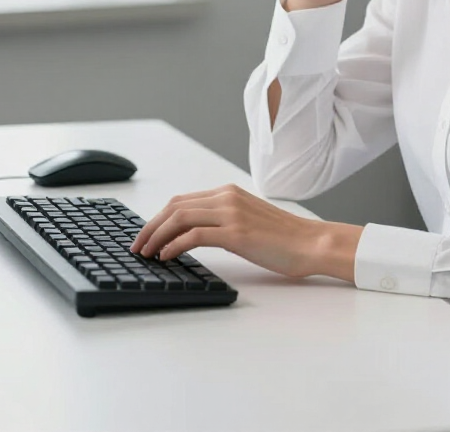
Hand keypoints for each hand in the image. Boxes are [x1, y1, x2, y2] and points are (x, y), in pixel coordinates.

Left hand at [130, 183, 361, 281]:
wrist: (311, 243)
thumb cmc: (284, 238)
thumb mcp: (249, 221)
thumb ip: (224, 220)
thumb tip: (195, 235)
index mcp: (229, 193)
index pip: (182, 200)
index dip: (158, 217)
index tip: (146, 235)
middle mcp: (227, 197)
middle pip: (175, 206)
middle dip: (150, 226)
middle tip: (137, 246)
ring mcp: (231, 213)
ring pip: (180, 218)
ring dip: (157, 236)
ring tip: (146, 253)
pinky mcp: (236, 233)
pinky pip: (194, 235)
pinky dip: (174, 245)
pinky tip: (166, 257)